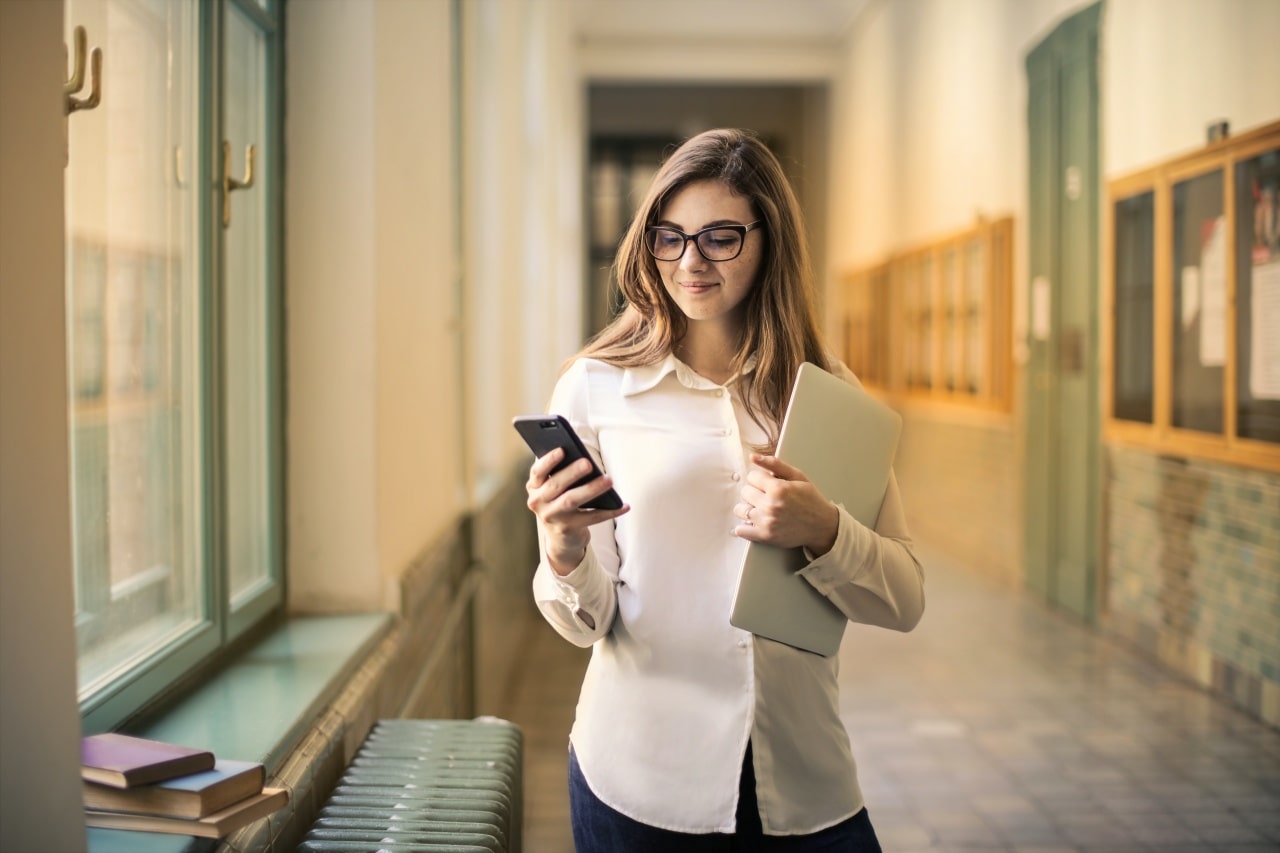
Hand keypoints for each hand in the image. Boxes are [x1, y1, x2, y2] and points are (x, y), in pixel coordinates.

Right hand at [526, 447, 628, 575]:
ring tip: (608, 480)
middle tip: (588, 464)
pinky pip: (591, 518)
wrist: (560, 539)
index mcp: (534, 487)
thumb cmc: (559, 504)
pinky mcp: (567, 529)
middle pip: (556, 485)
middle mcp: (538, 502)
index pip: (537, 471)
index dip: (548, 460)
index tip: (562, 450)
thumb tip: (582, 459)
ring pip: (572, 500)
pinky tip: (623, 505)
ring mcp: (551, 517)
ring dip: (591, 489)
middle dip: (572, 473)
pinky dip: (609, 511)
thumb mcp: (553, 490)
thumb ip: (560, 474)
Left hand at [735, 454, 838, 554]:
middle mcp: (770, 505)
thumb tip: (753, 457)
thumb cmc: (811, 500)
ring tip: (762, 509)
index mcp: (778, 489)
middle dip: (755, 491)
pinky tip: (756, 522)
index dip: (760, 479)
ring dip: (749, 508)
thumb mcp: (797, 476)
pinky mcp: (765, 536)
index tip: (768, 484)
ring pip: (740, 509)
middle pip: (745, 492)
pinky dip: (745, 526)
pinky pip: (741, 530)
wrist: (822, 526)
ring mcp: (766, 522)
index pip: (751, 477)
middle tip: (767, 496)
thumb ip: (774, 464)